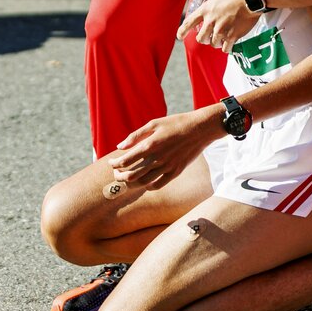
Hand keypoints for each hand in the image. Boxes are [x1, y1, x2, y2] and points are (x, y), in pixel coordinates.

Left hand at [106, 108, 221, 188]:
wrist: (200, 129)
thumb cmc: (176, 123)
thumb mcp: (154, 123)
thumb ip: (135, 135)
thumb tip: (120, 146)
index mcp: (150, 145)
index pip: (126, 160)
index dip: (115, 164)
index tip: (111, 163)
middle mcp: (157, 158)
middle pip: (132, 175)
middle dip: (120, 176)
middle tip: (116, 173)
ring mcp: (167, 167)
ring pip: (143, 182)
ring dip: (131, 183)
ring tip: (127, 179)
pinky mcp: (176, 172)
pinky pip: (159, 185)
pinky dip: (148, 186)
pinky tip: (145, 183)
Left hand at [177, 0, 257, 52]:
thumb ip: (215, 3)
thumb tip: (218, 3)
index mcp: (206, 9)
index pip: (189, 22)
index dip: (182, 31)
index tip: (180, 36)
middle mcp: (211, 21)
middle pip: (201, 38)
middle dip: (205, 39)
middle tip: (210, 37)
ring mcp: (221, 29)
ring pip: (213, 44)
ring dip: (217, 43)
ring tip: (223, 39)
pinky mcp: (232, 36)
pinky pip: (226, 48)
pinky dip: (227, 48)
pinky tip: (230, 45)